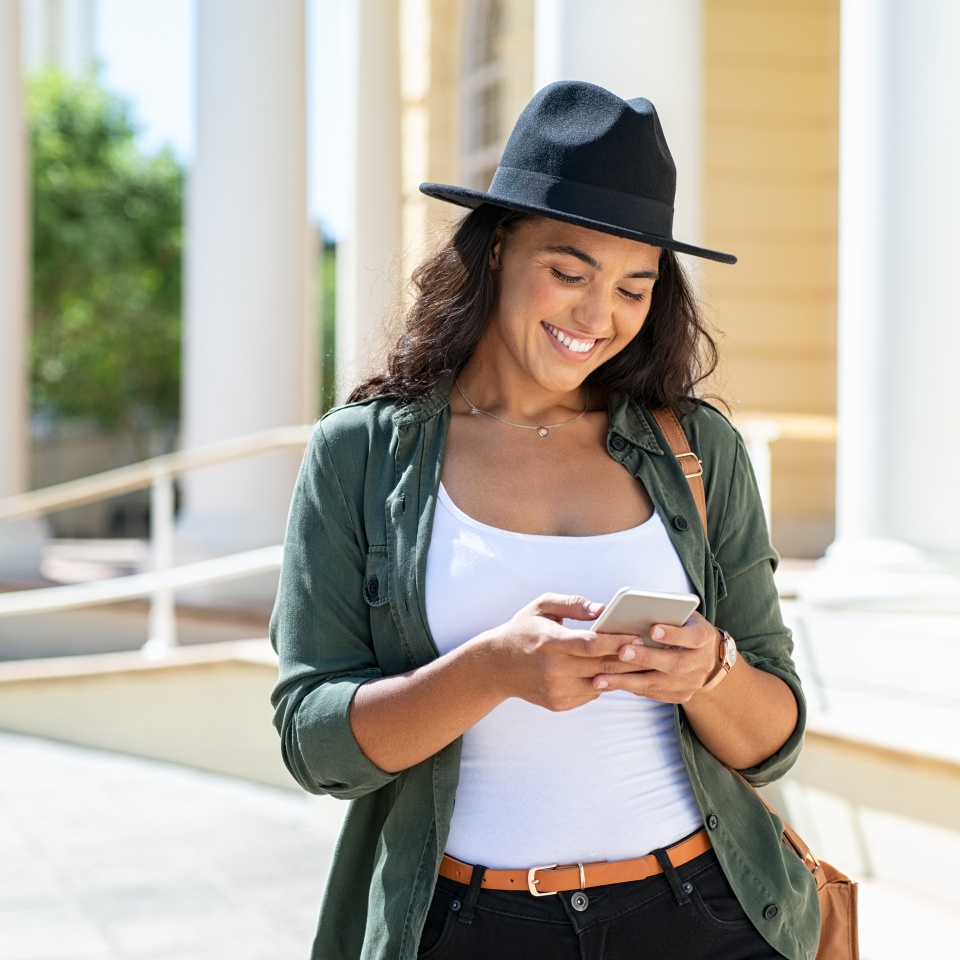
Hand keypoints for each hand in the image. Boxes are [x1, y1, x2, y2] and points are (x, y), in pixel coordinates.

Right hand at [481, 593, 644, 711]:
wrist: (497, 666)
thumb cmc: (523, 630)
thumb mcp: (542, 606)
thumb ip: (573, 604)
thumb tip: (603, 609)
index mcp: (551, 642)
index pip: (591, 644)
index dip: (617, 641)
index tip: (637, 636)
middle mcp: (554, 669)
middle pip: (602, 666)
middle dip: (629, 659)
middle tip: (650, 650)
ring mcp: (556, 690)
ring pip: (600, 684)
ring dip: (621, 674)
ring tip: (638, 661)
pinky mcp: (558, 703)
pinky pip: (590, 695)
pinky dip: (602, 683)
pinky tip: (611, 672)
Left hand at [589, 611, 719, 703]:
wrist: (707, 656)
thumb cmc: (685, 627)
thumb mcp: (682, 615)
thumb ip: (665, 613)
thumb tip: (632, 611)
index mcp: (703, 637)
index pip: (692, 636)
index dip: (674, 634)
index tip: (653, 629)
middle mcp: (701, 662)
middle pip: (675, 663)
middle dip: (646, 658)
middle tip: (621, 652)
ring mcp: (693, 682)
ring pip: (660, 684)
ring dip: (629, 681)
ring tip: (601, 678)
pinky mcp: (682, 695)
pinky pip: (655, 694)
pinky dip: (632, 688)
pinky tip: (610, 684)